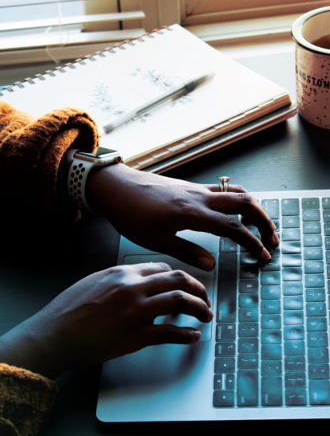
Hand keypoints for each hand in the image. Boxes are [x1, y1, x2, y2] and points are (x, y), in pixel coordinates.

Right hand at [0, 262, 212, 378]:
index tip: (186, 285)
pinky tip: (193, 336)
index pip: (163, 268)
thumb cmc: (70, 308)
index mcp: (123, 272)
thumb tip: (143, 280)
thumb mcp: (96, 280)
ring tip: (206, 315)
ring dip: (200, 308)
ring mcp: (136, 312)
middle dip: (199, 288)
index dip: (180, 277)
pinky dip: (187, 335)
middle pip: (179, 280)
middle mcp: (133, 288)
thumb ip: (121, 278)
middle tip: (205, 298)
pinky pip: (170, 333)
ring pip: (180, 302)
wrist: (54, 334)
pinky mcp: (135, 337)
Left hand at [86, 163, 278, 270]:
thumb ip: (186, 251)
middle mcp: (200, 197)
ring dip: (254, 207)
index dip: (252, 242)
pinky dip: (238, 199)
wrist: (116, 187)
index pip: (233, 227)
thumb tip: (212, 264)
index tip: (263, 256)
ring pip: (236, 192)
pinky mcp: (190, 186)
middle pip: (244, 202)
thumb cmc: (130, 214)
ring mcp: (196, 188)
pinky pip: (223, 189)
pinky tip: (235, 212)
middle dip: (264, 221)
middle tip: (271, 239)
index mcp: (192, 213)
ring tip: (260, 225)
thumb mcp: (155, 240)